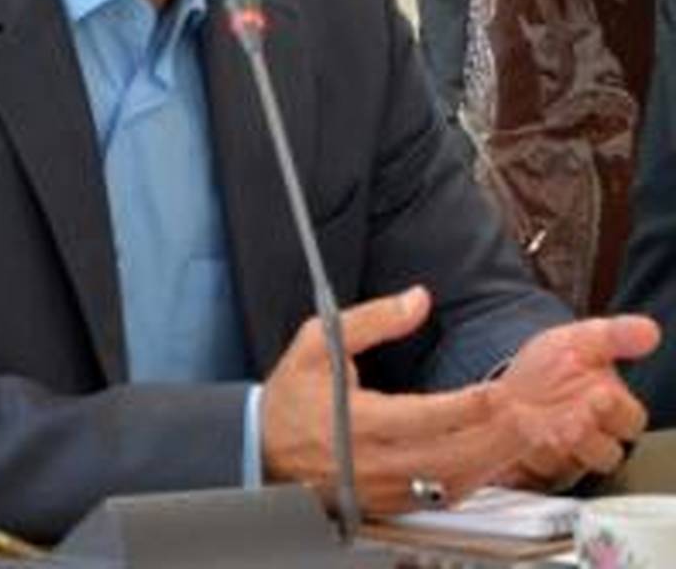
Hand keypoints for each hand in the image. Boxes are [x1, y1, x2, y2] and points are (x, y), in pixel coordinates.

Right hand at [260, 286, 524, 514]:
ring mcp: (388, 489)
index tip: (501, 391)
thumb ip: (372, 319)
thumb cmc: (291, 397)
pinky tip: (500, 455)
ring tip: (531, 430)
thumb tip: (418, 297)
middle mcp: (377, 462)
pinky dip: (479, 477)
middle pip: (453, 455)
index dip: (469, 407)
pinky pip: (447, 495)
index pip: (425, 418)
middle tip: (537, 411)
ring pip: (457, 480)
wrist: (263, 451)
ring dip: (497, 457)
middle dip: (499, 434)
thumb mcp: (319, 342)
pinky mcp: (394, 502)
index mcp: (358, 422)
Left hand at [494, 315, 658, 489]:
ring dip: (551, 447)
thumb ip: (615, 336)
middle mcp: (591, 439)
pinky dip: (519, 456)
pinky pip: (529, 474)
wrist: (512, 382)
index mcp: (611, 409)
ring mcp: (562, 456)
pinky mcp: (531, 468)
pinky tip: (509, 433)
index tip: (599, 393)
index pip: (629, 421)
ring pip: (567, 466)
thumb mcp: (580, 341)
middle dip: (587, 438)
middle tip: (571, 419)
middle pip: (604, 454)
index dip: (616, 410)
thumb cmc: (554, 365)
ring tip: (534, 425)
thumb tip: (650, 330)